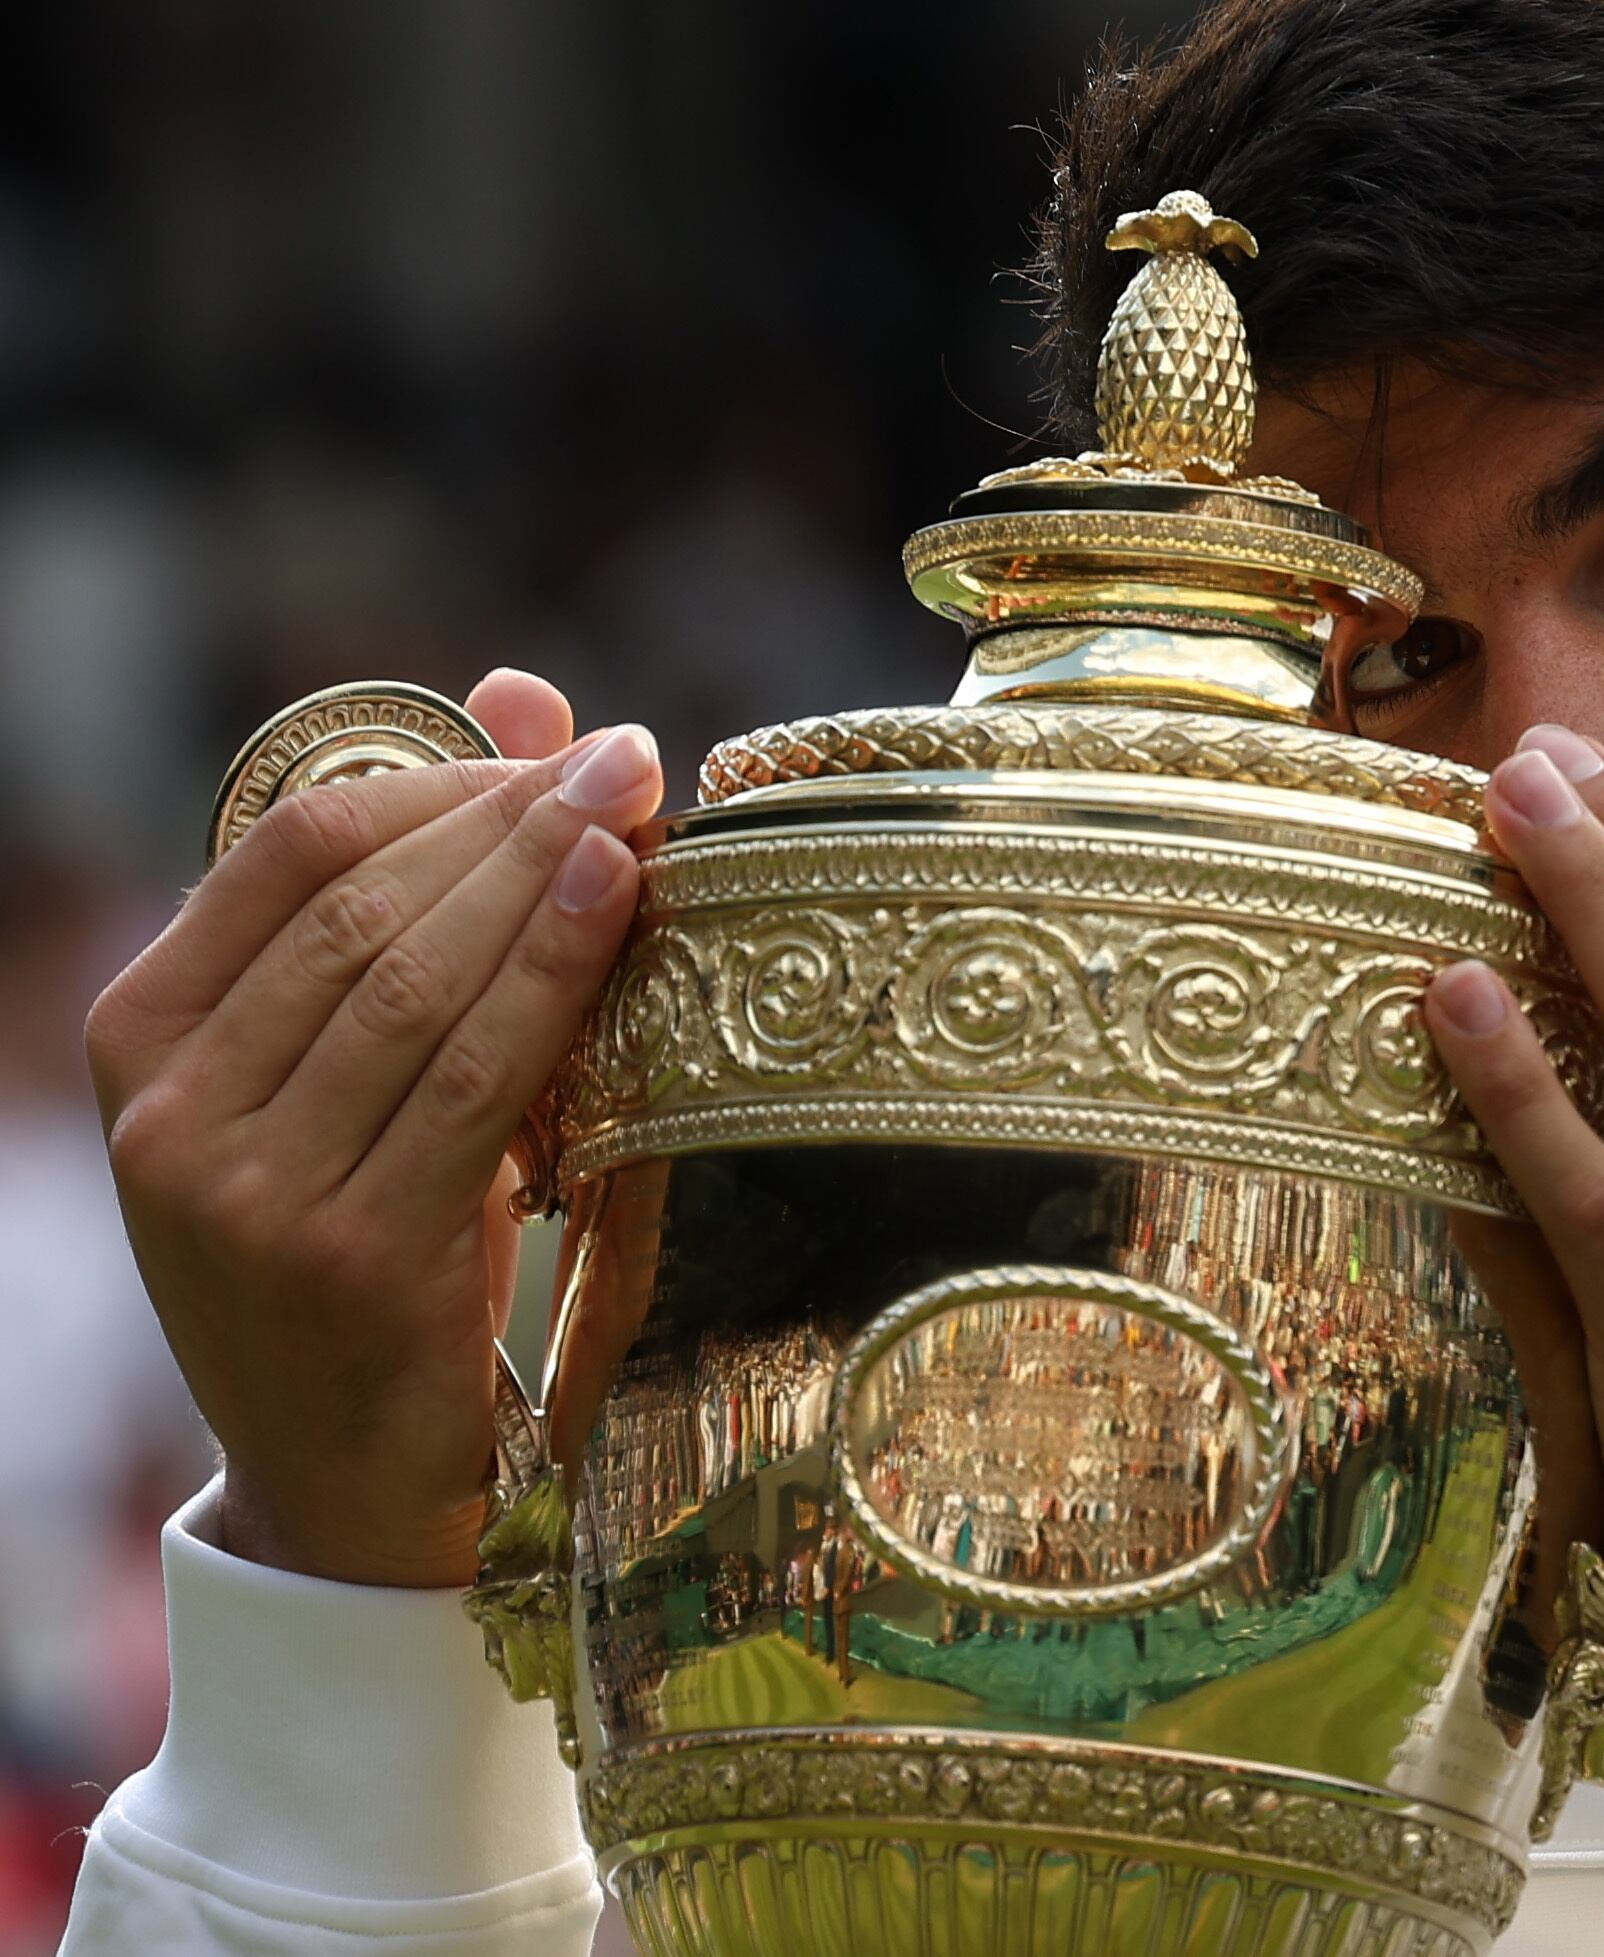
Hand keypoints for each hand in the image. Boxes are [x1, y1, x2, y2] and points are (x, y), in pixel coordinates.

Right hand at [86, 670, 663, 1587]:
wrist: (348, 1484)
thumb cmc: (372, 1250)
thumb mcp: (364, 1074)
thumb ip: (421, 888)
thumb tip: (523, 687)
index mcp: (141, 1036)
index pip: (290, 842)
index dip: (439, 775)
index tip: (561, 743)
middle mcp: (169, 1110)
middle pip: (364, 900)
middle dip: (510, 811)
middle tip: (629, 757)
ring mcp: (248, 1191)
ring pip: (417, 976)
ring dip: (542, 874)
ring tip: (638, 803)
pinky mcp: (351, 1256)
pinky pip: (474, 1077)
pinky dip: (552, 970)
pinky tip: (617, 897)